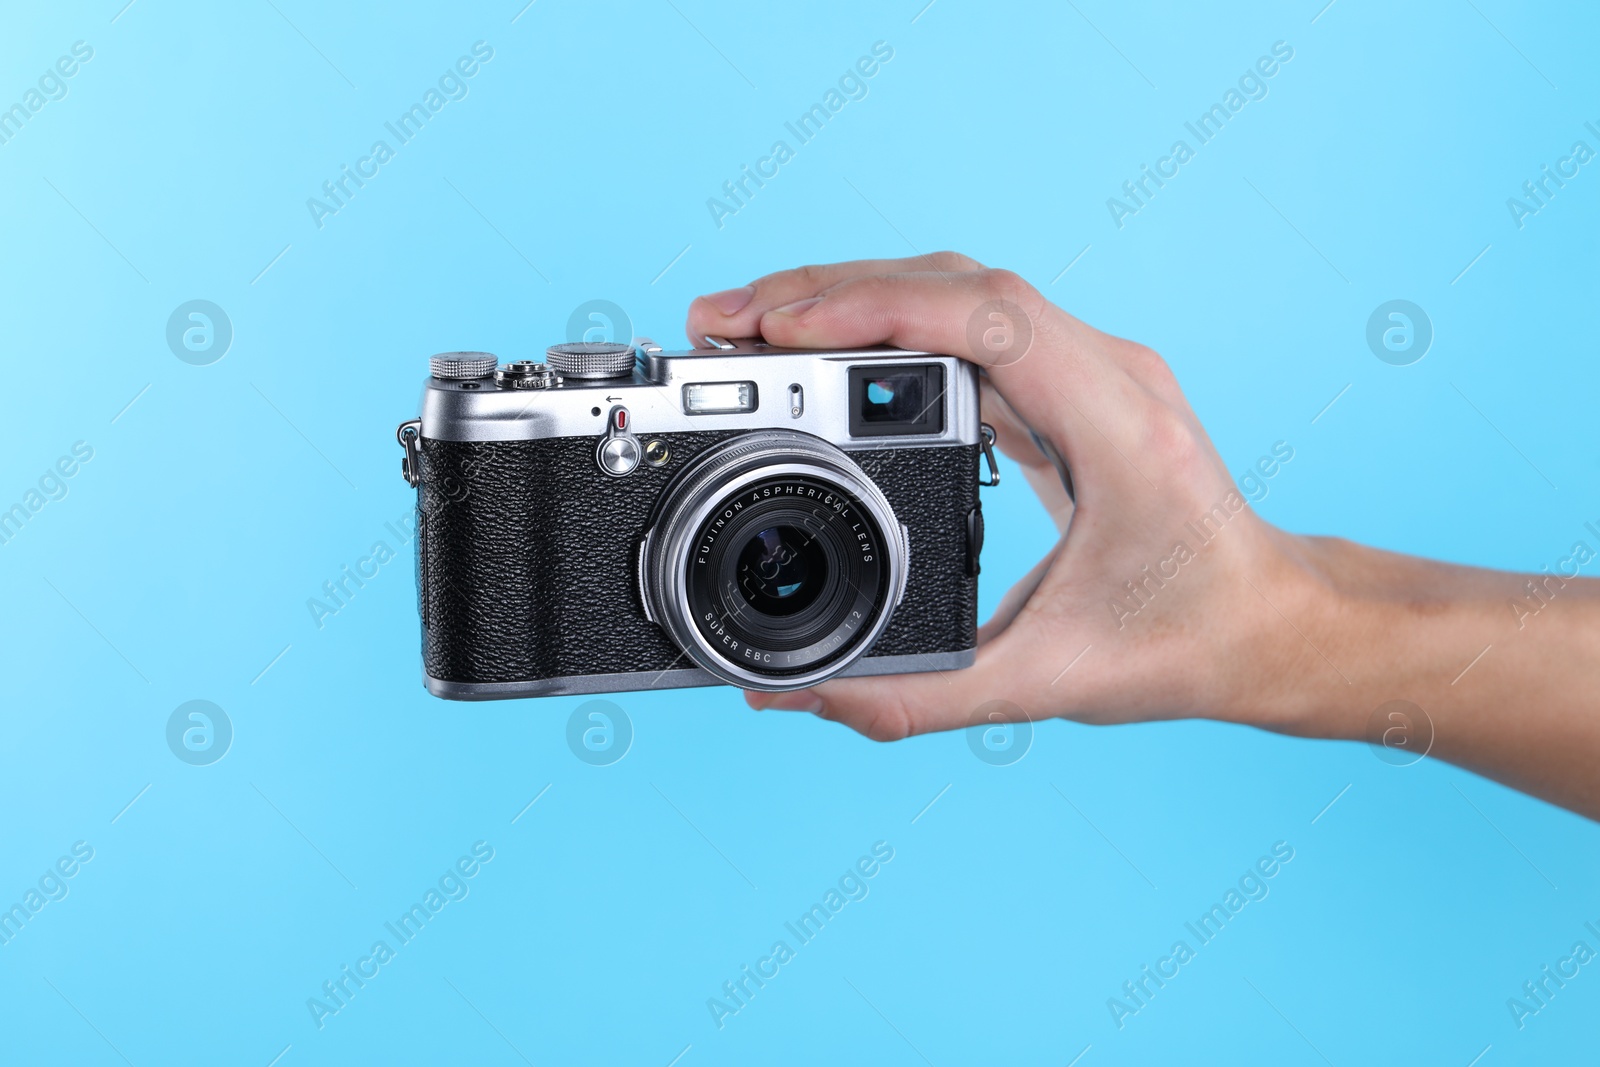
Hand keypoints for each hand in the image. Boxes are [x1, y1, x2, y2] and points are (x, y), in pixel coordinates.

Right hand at [685, 254, 1313, 740]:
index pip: (987, 316)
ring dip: (853, 294)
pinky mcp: (1067, 385)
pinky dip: (888, 323)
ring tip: (755, 325)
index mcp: (1117, 422)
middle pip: (955, 283)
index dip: (873, 306)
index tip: (778, 327)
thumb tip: (800, 696)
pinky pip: (969, 325)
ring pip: (957, 290)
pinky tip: (829, 347)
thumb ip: (919, 698)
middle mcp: (1107, 372)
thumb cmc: (1190, 639)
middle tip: (723, 320)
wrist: (1270, 622)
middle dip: (829, 289)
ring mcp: (1090, 368)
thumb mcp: (1049, 683)